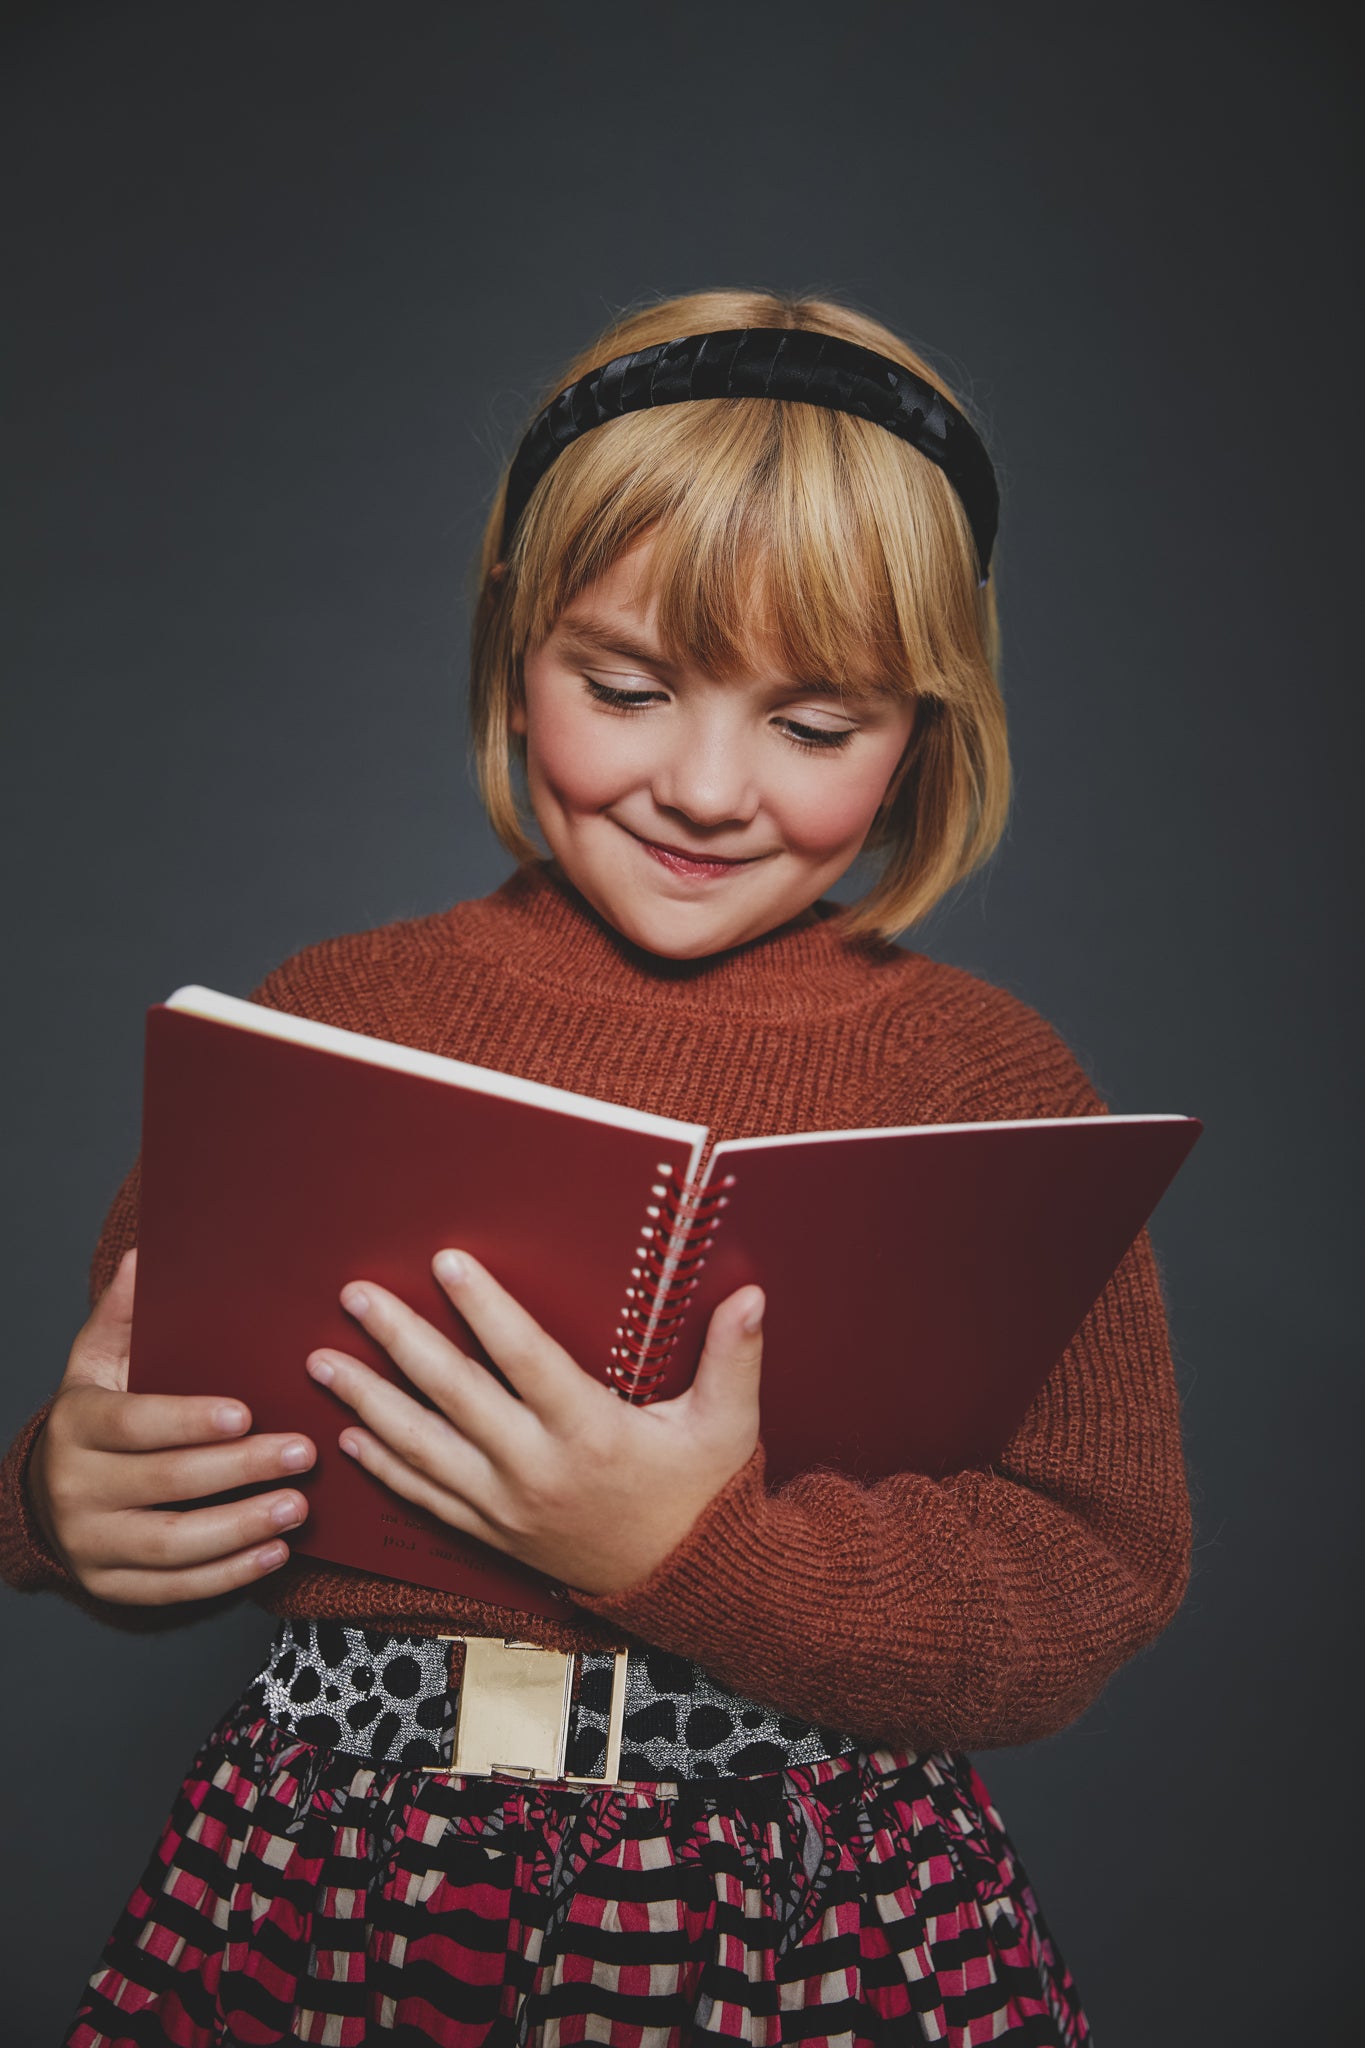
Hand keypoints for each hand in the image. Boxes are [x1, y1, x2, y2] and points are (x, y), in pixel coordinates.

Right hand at [29, 1249, 317, 1604]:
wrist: (50, 1492)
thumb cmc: (97, 1416)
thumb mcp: (97, 1361)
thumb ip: (122, 1314)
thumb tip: (142, 1258)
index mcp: (77, 1425)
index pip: (135, 1424)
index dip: (189, 1421)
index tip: (247, 1413)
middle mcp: (76, 1489)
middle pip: (165, 1484)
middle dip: (239, 1470)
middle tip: (302, 1452)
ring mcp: (90, 1544)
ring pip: (172, 1545)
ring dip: (241, 1527)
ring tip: (298, 1505)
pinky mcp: (110, 1586)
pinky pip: (174, 1590)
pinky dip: (228, 1575)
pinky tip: (275, 1552)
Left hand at [306, 1251, 763, 1595]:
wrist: (692, 1589)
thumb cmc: (707, 1496)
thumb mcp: (729, 1425)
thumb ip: (734, 1357)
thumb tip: (752, 1295)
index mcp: (591, 1432)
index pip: (525, 1357)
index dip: (484, 1308)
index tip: (446, 1263)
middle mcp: (537, 1469)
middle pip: (453, 1395)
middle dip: (398, 1342)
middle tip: (355, 1298)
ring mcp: (507, 1506)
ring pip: (421, 1448)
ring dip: (368, 1402)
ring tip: (323, 1362)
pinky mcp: (495, 1533)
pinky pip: (426, 1497)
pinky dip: (385, 1467)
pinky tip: (351, 1436)